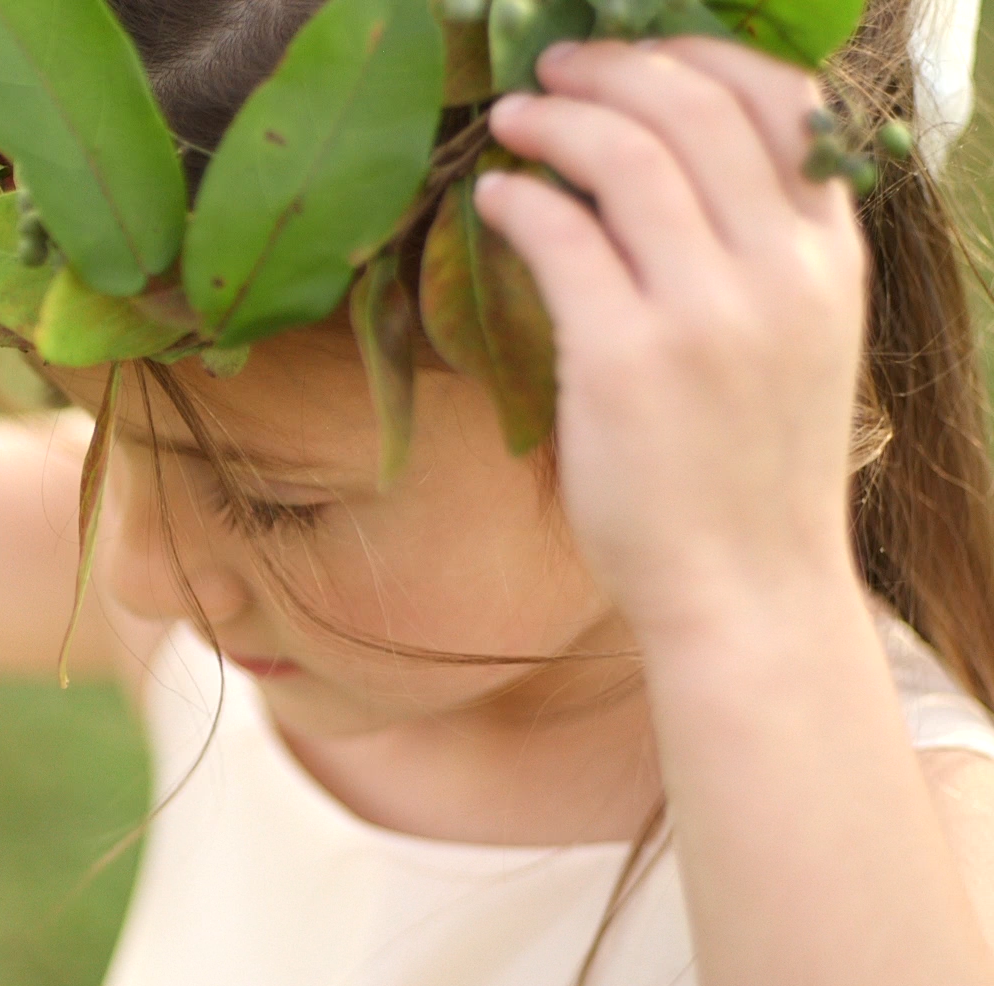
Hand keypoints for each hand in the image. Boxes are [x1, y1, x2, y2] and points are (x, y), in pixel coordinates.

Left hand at [475, 37, 870, 641]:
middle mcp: (780, 269)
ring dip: (556, 121)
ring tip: (512, 120)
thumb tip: (677, 169)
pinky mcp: (627, 359)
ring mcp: (706, 313)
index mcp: (830, 256)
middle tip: (552, 68)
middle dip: (613, 69)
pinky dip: (520, 199)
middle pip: (695, 108)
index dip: (696, 57)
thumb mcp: (798, 343)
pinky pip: (562, 236)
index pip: (782, 103)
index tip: (635, 56)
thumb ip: (762, 254)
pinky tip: (494, 198)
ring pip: (626, 156)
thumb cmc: (753, 472)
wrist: (747, 589)